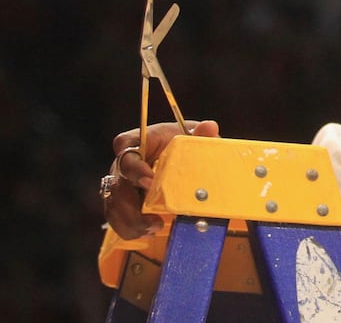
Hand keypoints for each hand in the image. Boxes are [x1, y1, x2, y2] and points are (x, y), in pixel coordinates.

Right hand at [103, 119, 219, 238]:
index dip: (133, 165)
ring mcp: (121, 183)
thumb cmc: (184, 144)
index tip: (150, 181)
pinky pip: (117, 219)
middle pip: (117, 182)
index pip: (124, 145)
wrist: (182, 157)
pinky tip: (149, 231)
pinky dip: (131, 229)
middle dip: (131, 204)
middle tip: (154, 217)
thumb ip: (201, 134)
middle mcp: (125, 162)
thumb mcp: (194, 137)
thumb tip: (209, 127)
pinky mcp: (123, 202)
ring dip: (131, 221)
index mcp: (140, 140)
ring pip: (113, 204)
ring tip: (154, 227)